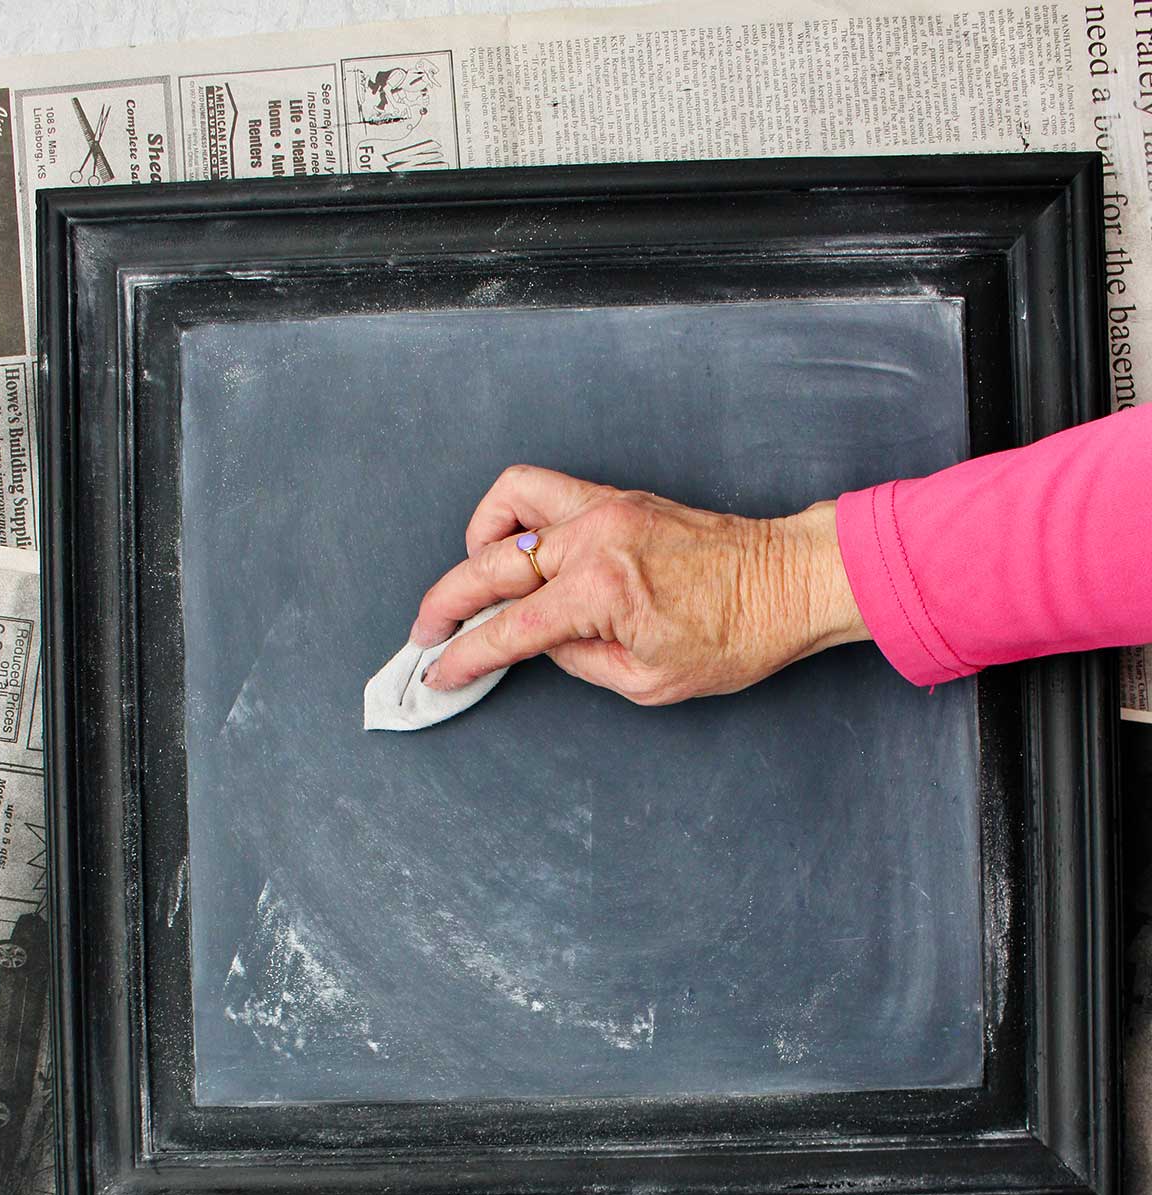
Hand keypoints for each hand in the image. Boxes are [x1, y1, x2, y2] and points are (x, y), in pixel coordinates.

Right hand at [412, 465, 868, 704]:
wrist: (789, 583)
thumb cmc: (738, 636)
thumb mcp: (650, 682)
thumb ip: (580, 661)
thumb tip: (541, 643)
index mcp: (603, 593)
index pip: (509, 630)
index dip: (465, 657)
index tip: (438, 673)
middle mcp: (595, 540)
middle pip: (488, 564)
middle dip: (445, 603)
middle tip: (427, 634)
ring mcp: (604, 509)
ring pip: (507, 503)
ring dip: (476, 542)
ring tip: (475, 581)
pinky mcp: (616, 498)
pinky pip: (544, 491)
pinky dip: (514, 515)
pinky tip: (516, 548)